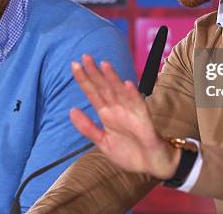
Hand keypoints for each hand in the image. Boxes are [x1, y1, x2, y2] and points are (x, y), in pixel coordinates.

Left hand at [69, 54, 180, 179]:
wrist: (151, 165)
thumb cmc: (129, 152)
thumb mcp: (103, 142)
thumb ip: (87, 127)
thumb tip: (71, 110)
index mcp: (107, 114)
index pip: (93, 93)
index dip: (84, 80)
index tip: (74, 66)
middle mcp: (118, 109)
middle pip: (104, 88)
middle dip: (94, 73)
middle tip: (85, 57)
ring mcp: (131, 113)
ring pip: (120, 92)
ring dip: (113, 78)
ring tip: (104, 65)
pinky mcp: (144, 120)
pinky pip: (139, 105)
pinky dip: (133, 95)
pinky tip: (128, 85)